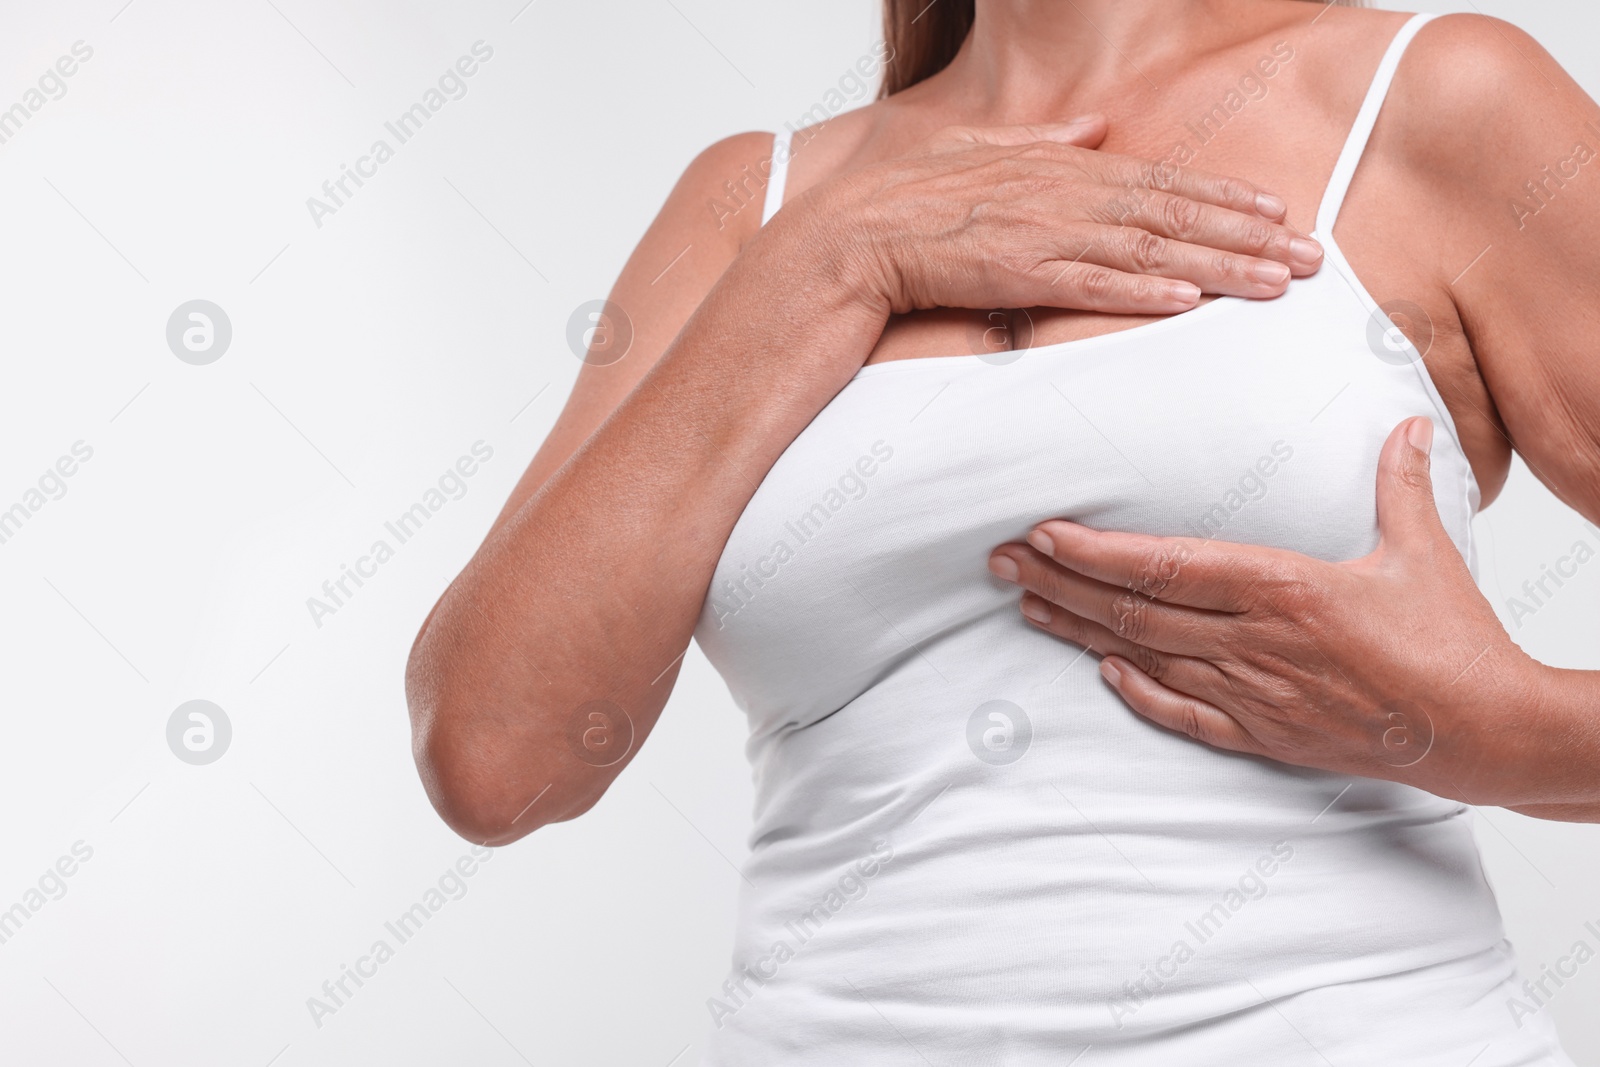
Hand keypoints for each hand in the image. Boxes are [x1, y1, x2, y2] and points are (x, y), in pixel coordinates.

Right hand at [805, 115, 1323, 317]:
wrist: (846, 240)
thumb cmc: (904, 203)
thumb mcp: (979, 150)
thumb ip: (1046, 141)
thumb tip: (1096, 127)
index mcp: (1057, 167)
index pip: (1158, 180)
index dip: (1222, 197)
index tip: (1277, 213)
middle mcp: (1060, 195)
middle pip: (1171, 212)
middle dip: (1246, 235)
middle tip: (1310, 257)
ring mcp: (1039, 234)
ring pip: (1148, 247)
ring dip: (1217, 266)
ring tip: (1276, 283)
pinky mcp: (1013, 274)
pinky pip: (1089, 284)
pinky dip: (1141, 290)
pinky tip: (1189, 300)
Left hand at [986, 418, 1560, 807]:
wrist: (1482, 730)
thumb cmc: (1451, 638)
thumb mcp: (1422, 550)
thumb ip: (1397, 484)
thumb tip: (1403, 424)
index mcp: (1284, 588)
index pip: (1166, 565)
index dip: (1095, 552)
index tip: (1042, 534)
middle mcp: (1254, 643)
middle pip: (1135, 611)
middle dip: (1058, 584)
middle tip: (999, 562)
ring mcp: (1253, 694)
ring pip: (1144, 659)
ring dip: (1079, 632)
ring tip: (1025, 605)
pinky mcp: (1264, 736)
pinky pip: (1184, 715)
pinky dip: (1138, 693)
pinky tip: (1102, 672)